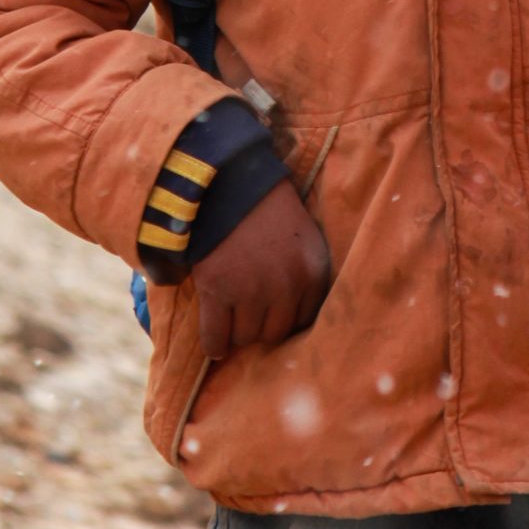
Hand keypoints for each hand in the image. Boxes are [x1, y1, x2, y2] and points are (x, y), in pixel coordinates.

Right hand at [193, 180, 330, 361]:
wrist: (228, 182)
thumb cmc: (267, 209)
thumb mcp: (305, 238)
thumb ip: (306, 277)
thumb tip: (298, 322)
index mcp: (314, 272)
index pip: (305, 321)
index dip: (287, 318)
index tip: (274, 316)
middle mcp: (287, 287)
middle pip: (275, 334)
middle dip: (262, 326)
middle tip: (250, 314)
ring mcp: (251, 291)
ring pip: (246, 337)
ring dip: (238, 331)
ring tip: (232, 316)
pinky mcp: (217, 292)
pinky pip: (215, 338)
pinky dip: (214, 345)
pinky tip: (216, 346)